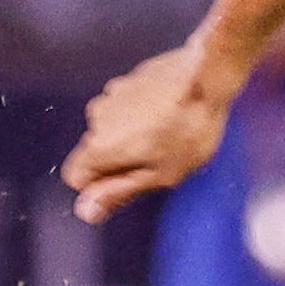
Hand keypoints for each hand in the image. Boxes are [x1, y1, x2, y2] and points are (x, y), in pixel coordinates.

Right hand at [60, 39, 237, 222]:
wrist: (209, 74)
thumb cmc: (189, 129)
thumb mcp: (160, 174)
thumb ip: (118, 192)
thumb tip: (85, 211)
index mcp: (99, 146)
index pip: (75, 177)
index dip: (101, 186)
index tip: (134, 180)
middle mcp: (96, 118)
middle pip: (96, 153)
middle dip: (121, 161)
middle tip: (162, 159)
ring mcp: (112, 94)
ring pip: (113, 129)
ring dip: (134, 136)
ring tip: (171, 133)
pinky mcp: (128, 80)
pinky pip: (126, 109)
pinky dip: (143, 115)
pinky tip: (172, 112)